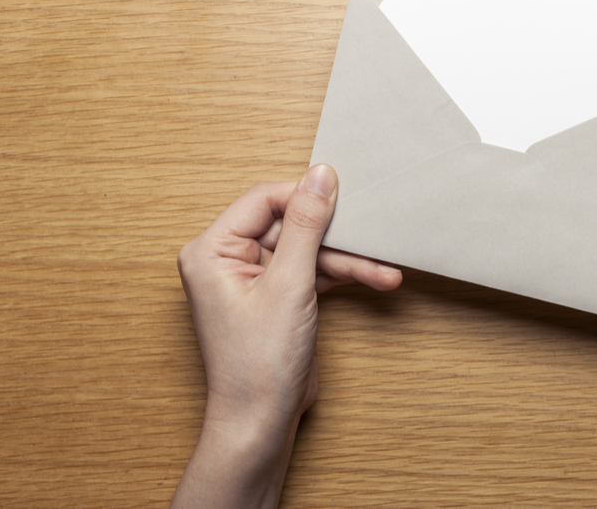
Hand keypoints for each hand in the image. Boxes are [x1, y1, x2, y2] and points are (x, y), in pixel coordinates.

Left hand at [172, 165, 400, 508]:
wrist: (261, 422)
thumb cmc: (258, 363)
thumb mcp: (289, 283)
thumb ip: (306, 225)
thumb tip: (320, 175)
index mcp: (212, 249)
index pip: (264, 199)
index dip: (306, 197)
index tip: (346, 196)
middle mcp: (228, 259)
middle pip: (291, 224)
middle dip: (335, 236)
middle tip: (371, 233)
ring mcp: (255, 278)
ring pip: (308, 249)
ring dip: (347, 260)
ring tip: (384, 271)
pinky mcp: (278, 295)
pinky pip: (313, 271)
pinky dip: (342, 275)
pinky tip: (376, 278)